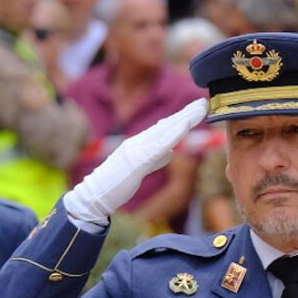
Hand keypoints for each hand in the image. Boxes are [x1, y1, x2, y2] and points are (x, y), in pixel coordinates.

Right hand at [61, 97, 207, 228]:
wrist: (95, 195)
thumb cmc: (115, 185)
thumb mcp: (139, 170)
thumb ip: (155, 159)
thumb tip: (170, 153)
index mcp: (139, 144)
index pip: (163, 129)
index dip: (180, 118)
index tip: (195, 110)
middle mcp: (138, 142)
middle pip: (166, 125)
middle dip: (186, 113)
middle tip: (202, 102)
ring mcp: (137, 149)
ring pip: (165, 131)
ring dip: (184, 119)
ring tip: (199, 109)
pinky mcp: (137, 160)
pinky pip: (159, 145)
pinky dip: (173, 135)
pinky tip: (185, 126)